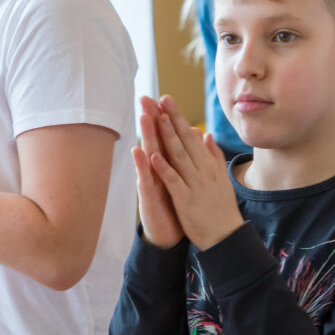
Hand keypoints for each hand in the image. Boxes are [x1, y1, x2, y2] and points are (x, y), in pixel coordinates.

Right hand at [133, 97, 184, 248]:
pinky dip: (143, 166)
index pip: (167, 138)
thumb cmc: (176, 206)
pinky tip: (139, 152)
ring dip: (146, 136)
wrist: (169, 236)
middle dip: (151, 119)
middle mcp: (157, 170)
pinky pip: (145, 179)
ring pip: (148, 155)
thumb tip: (195, 135)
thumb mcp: (185, 179)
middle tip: (147, 97)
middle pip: (154, 140)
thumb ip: (188, 157)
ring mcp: (151, 182)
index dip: (166, 118)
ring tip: (144, 116)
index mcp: (169, 165)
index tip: (165, 97)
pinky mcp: (148, 197)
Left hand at [147, 96, 243, 250]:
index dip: (178, 117)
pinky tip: (154, 156)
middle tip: (161, 98)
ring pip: (179, 156)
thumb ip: (213, 155)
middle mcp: (202, 170)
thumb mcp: (221, 178)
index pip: (191, 136)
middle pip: (185, 140)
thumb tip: (206, 134)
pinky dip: (164, 168)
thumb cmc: (221, 208)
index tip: (167, 99)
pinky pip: (173, 181)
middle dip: (172, 118)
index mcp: (209, 164)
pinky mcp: (186, 200)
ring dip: (168, 136)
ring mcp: (194, 184)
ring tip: (157, 118)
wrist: (226, 236)